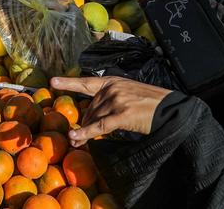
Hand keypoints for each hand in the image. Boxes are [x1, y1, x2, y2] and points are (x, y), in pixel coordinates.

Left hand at [50, 76, 172, 145]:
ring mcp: (117, 100)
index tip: (52, 82)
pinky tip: (76, 138)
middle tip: (75, 137)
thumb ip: (111, 99)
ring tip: (77, 142)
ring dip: (84, 132)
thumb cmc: (151, 104)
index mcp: (113, 81)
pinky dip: (86, 133)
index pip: (87, 82)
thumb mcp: (129, 94)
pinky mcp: (122, 114)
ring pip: (93, 118)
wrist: (172, 109)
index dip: (69, 83)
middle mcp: (113, 88)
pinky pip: (100, 126)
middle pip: (89, 108)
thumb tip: (92, 115)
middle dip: (82, 123)